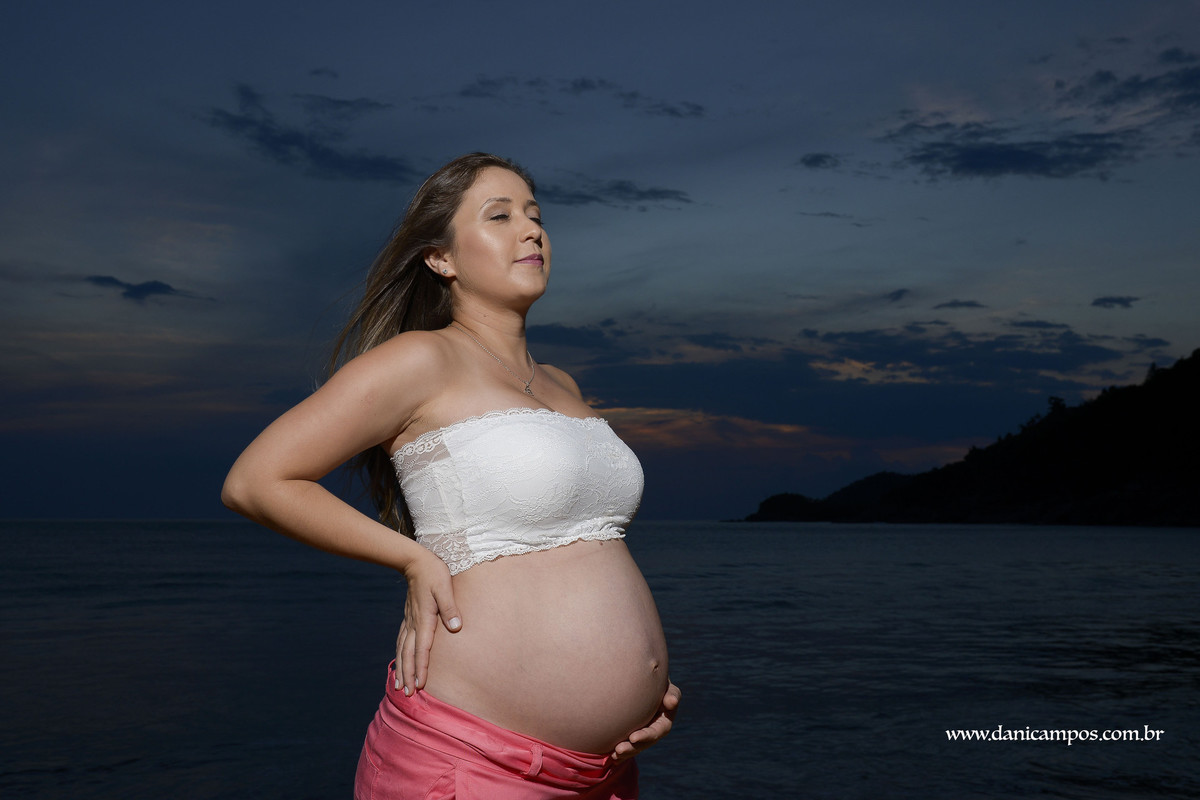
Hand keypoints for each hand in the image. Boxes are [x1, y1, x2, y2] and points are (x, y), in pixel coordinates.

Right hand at [395, 549, 461, 695]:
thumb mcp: (445, 588)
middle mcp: (414, 623)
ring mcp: (409, 620)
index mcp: (424, 619)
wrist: (415, 561)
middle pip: (408, 654)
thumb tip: (456, 628)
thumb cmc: (434, 573)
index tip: (419, 686)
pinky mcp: (408, 617)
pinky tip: (399, 660)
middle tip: (407, 695)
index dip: (421, 668)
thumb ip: (450, 608)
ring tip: (398, 685)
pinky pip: (401, 640)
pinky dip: (399, 654)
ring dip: (401, 668)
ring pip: (402, 649)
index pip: (422, 649)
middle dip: (408, 675)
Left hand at [611, 680, 680, 760]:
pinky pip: (628, 744)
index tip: (633, 738)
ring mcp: (644, 731)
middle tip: (619, 749)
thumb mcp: (665, 684)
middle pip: (645, 742)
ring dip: (626, 751)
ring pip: (636, 746)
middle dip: (633, 748)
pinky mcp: (633, 732)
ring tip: (614, 754)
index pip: (658, 730)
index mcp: (665, 719)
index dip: (646, 736)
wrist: (641, 679)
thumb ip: (670, 693)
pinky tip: (611, 757)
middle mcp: (655, 728)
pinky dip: (621, 752)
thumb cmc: (656, 679)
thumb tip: (671, 702)